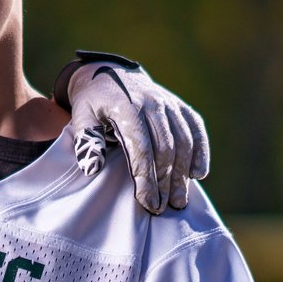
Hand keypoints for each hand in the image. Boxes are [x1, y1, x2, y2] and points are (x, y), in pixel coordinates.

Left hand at [66, 62, 210, 214]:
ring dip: (184, 173)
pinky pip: (196, 129)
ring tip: (179, 199)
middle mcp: (152, 103)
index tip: (148, 203)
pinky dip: (201, 151)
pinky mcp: (180, 106)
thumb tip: (92, 168)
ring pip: (184, 140)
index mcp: (126, 107)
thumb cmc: (93, 104)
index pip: (141, 148)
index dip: (146, 178)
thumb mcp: (81, 117)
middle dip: (166, 181)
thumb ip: (86, 140)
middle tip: (164, 207)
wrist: (109, 74)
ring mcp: (169, 104)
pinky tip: (198, 174)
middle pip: (166, 148)